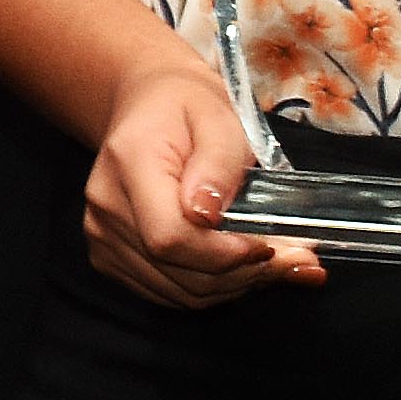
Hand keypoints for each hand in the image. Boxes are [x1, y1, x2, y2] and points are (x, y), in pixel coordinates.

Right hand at [85, 58, 318, 308]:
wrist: (148, 106)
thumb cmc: (188, 107)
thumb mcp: (219, 116)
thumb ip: (221, 163)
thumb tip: (211, 215)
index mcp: (129, 161)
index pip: (170, 235)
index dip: (223, 254)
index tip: (269, 245)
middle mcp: (106, 206)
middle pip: (176, 271)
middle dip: (244, 274)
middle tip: (297, 261)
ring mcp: (102, 237)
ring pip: (178, 292)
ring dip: (234, 286)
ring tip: (277, 263)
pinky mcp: (111, 258)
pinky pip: (169, 293)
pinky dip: (212, 289)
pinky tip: (242, 266)